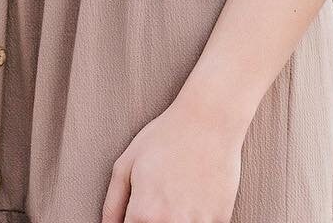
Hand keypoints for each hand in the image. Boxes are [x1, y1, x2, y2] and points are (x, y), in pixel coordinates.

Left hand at [101, 97, 242, 222]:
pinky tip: (193, 200)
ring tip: (175, 198)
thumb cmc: (165, 137)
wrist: (209, 120)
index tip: (137, 215)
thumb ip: (112, 204)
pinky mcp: (220, 221)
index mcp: (144, 213)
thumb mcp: (126, 164)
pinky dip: (195, 219)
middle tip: (157, 203)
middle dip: (152, 222)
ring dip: (173, 221)